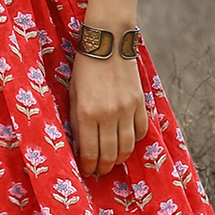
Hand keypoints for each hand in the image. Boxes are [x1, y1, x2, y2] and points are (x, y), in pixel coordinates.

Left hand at [69, 53, 148, 178]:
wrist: (108, 43)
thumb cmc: (84, 69)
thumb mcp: (73, 95)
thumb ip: (77, 121)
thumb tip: (81, 147)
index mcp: (87, 113)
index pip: (89, 152)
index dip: (88, 166)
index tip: (86, 171)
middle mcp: (108, 114)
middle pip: (110, 154)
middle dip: (103, 167)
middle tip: (99, 169)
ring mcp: (127, 110)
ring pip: (127, 147)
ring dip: (119, 159)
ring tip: (112, 161)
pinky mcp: (139, 104)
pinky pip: (140, 131)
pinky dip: (133, 141)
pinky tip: (126, 142)